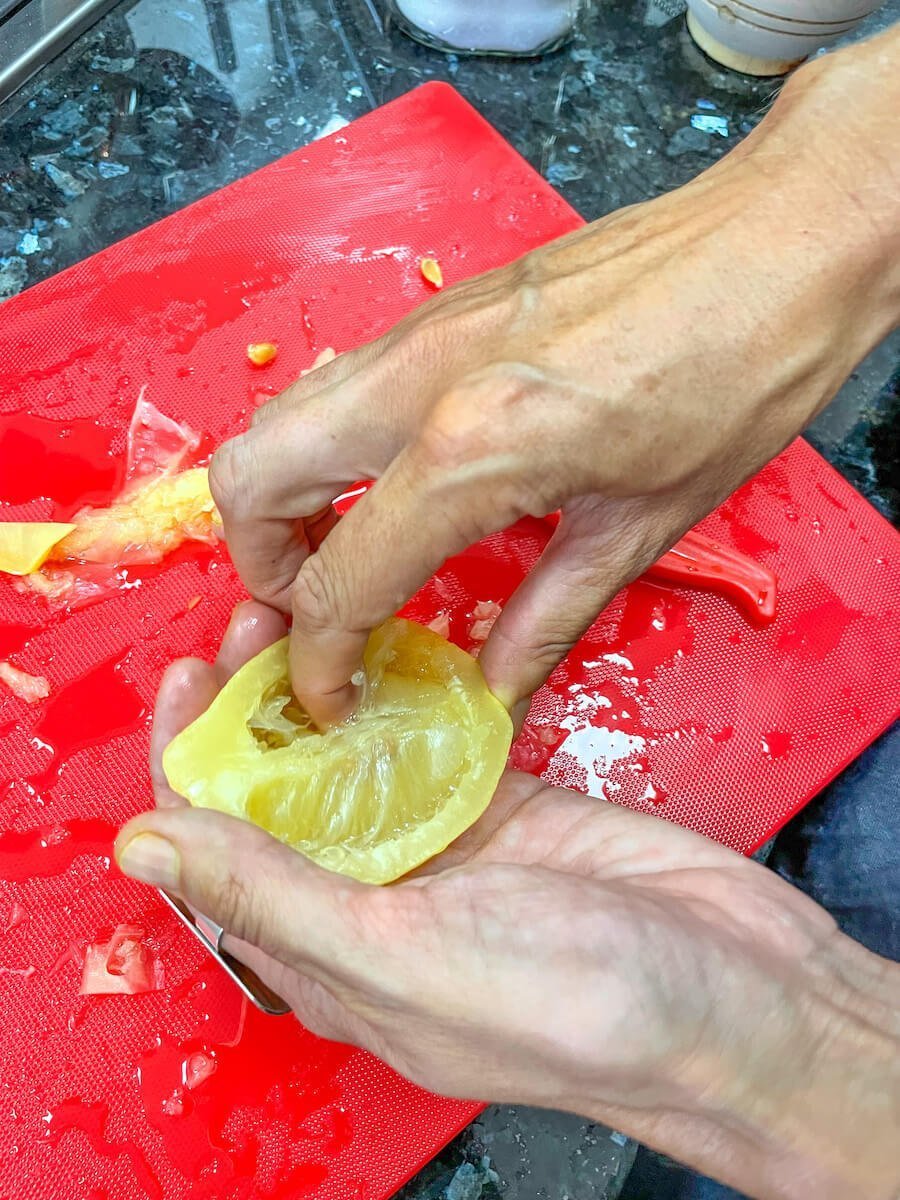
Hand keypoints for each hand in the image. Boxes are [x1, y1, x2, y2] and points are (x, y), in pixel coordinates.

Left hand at [118, 603, 899, 1199]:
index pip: (223, 855)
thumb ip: (277, 898)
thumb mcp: (409, 956)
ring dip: (329, 691)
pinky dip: (412, 696)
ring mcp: (444, 854)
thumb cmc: (585, 1011)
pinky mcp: (504, 812)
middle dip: (259, 708)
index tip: (189, 678)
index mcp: (333, 960)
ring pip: (356, 760)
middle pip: (285, 796)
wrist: (743, 1000)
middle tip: (259, 619)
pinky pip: (436, 744)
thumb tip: (146, 844)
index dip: (192, 766)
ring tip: (315, 613)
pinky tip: (394, 644)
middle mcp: (377, 905)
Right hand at [208, 45, 899, 726]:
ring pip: (279, 420)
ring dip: (285, 502)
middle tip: (317, 613)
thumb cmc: (733, 381)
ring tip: (346, 557)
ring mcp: (415, 332)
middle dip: (260, 564)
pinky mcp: (436, 312)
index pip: (338, 578)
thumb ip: (542, 622)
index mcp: (466, 449)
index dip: (318, 659)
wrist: (775, 246)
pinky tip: (393, 488)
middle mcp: (412, 381)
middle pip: (248, 478)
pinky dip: (328, 452)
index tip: (332, 698)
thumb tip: (489, 696)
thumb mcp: (637, 528)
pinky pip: (335, 388)